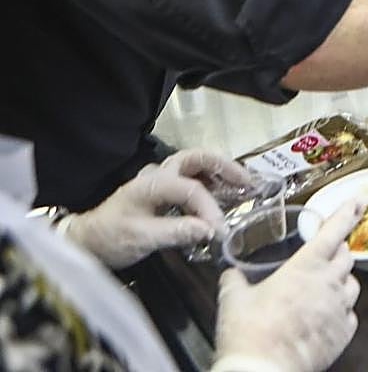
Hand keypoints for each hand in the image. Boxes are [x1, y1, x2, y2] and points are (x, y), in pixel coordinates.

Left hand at [65, 149, 251, 268]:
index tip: (220, 230)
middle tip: (247, 182)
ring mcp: (161, 181)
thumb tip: (210, 229)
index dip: (210, 209)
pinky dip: (212, 183)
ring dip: (220, 173)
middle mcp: (159, 175)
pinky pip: (192, 180)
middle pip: (197, 158)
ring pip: (196, 166)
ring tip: (241, 187)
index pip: (191, 189)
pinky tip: (223, 196)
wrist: (86, 242)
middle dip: (225, 167)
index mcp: (153, 183)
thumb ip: (177, 232)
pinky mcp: (163, 192)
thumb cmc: (109, 238)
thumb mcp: (141, 238)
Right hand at [214, 200, 362, 371]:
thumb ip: (235, 280)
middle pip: (346, 256)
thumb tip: (231, 274)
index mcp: (305, 267)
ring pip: (353, 284)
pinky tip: (327, 315)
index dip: (348, 212)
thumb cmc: (249, 334)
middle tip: (326, 254)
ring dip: (342, 280)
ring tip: (325, 286)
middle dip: (338, 250)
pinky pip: (351, 315)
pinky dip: (342, 311)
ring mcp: (339, 309)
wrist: (262, 371)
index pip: (333, 231)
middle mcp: (328, 283)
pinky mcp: (343, 334)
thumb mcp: (233, 299)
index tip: (359, 201)